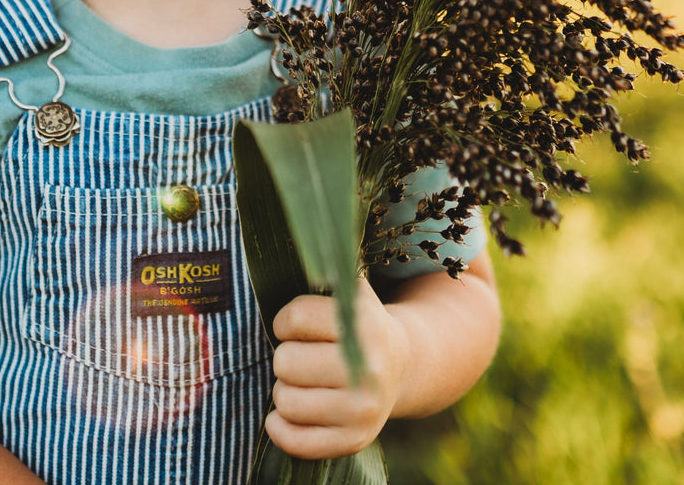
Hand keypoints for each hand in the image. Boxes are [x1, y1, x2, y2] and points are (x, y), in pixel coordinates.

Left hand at [265, 278, 407, 459]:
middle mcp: (369, 369)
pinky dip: (280, 426)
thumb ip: (325, 267)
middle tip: (302, 355)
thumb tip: (293, 242)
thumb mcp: (350, 289)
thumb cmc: (359, 322)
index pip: (294, 318)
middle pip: (285, 362)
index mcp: (364, 323)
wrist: (403, 366)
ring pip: (285, 401)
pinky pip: (294, 441)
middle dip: (286, 356)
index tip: (295, 325)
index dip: (285, 321)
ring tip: (304, 381)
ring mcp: (364, 410)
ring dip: (285, 389)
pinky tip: (289, 411)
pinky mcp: (355, 441)